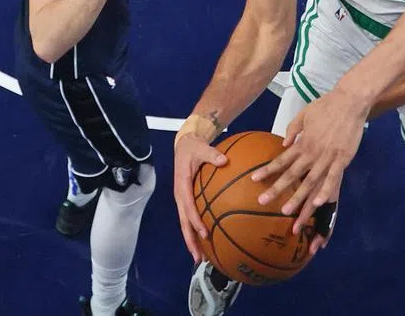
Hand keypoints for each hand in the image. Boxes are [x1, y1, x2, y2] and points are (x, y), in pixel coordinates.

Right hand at [173, 129, 228, 263]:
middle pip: (184, 223)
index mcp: (182, 186)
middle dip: (190, 241)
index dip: (195, 221)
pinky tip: (206, 240)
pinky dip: (196, 230)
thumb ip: (212, 154)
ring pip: (186, 224)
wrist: (184, 144)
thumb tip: (224, 160)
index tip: (204, 233)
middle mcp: (180, 196)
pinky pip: (191, 217)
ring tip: (201, 258)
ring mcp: (182, 199)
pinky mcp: (187, 199)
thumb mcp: (201, 148)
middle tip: (199, 258)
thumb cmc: (194, 147)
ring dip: (192, 240)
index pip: (188, 207)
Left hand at [250, 87, 367, 239]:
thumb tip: (284, 144)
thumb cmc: (327, 105)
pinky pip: (333, 178)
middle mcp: (312, 152)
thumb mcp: (304, 113)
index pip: (281, 159)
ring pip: (310, 181)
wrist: (350, 101)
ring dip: (298, 197)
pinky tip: (318, 203)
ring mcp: (327, 157)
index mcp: (303, 142)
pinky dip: (325, 190)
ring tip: (287, 211)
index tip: (254, 179)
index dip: (268, 170)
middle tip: (262, 201)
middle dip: (277, 189)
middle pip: (292, 174)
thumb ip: (293, 130)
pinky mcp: (342, 159)